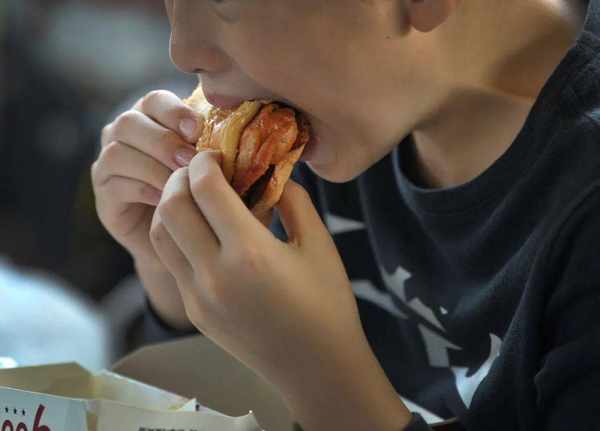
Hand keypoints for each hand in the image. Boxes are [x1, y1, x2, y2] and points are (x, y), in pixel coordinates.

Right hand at [92, 90, 201, 268]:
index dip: (174, 112)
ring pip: (117, 152)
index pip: (154, 100)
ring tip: (180, 181)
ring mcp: (107, 165)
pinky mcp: (104, 196)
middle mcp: (122, 136)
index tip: (197, 130)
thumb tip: (228, 134)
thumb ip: (210, 145)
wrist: (183, 237)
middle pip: (129, 122)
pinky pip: (116, 184)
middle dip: (163, 141)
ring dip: (153, 166)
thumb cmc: (201, 194)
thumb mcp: (209, 165)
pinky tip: (164, 199)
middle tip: (190, 161)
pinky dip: (143, 189)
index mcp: (151, 118)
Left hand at [149, 150, 411, 429]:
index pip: (205, 189)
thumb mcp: (319, 245)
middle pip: (171, 207)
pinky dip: (175, 236)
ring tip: (193, 197)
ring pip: (159, 235)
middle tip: (198, 170)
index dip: (205, 162)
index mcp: (250, 253)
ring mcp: (198, 297)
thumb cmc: (327, 304)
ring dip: (170, 207)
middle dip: (179, 178)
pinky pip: (170, 262)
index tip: (215, 154)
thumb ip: (292, 200)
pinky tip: (199, 230)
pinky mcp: (195, 311)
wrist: (315, 366)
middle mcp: (215, 274)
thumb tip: (270, 170)